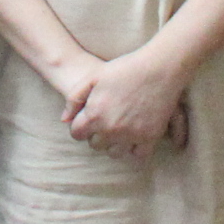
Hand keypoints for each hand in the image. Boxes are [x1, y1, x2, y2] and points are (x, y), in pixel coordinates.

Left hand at [65, 48, 191, 159]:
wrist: (159, 68)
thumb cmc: (124, 69)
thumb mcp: (93, 77)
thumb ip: (74, 99)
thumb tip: (64, 120)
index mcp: (94, 114)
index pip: (77, 134)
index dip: (80, 126)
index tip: (88, 119)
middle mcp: (111, 129)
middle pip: (95, 145)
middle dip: (96, 134)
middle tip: (106, 120)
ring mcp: (131, 135)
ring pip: (114, 153)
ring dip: (114, 143)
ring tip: (119, 128)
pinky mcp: (150, 138)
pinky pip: (137, 156)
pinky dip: (134, 149)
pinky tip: (134, 136)